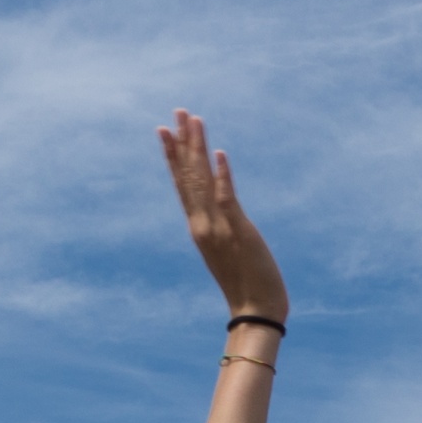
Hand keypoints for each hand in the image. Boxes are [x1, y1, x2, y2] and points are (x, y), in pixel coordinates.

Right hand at [159, 113, 284, 326]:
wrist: (256, 310)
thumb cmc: (246, 283)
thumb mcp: (228, 249)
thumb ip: (221, 229)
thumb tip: (220, 214)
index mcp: (198, 227)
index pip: (182, 184)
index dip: (174, 156)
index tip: (165, 130)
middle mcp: (202, 223)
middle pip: (188, 175)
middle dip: (182, 142)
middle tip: (178, 111)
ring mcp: (218, 227)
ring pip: (202, 180)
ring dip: (198, 148)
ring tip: (194, 120)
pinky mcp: (238, 231)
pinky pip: (227, 198)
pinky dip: (223, 176)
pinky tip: (220, 153)